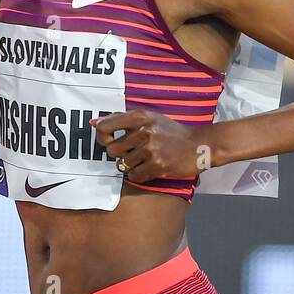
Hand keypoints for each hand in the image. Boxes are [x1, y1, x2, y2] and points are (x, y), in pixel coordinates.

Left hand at [90, 107, 211, 182]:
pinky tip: (151, 168)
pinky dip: (139, 175)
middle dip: (120, 154)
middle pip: (112, 150)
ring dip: (131, 165)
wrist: (200, 145)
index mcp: (141, 117)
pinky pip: (134, 176)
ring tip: (146, 159)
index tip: (109, 140)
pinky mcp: (157, 166)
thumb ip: (122, 119)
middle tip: (134, 152)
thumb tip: (93, 123)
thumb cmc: (172, 132)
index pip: (106, 127)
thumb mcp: (150, 118)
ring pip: (123, 165)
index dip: (102, 137)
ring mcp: (150, 150)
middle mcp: (144, 132)